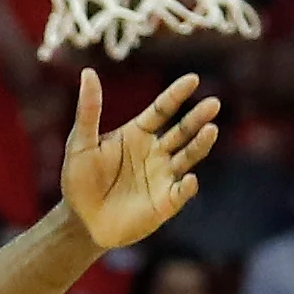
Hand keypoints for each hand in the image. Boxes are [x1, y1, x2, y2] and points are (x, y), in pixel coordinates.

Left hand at [55, 69, 220, 250]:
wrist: (81, 221)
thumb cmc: (80, 179)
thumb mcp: (81, 143)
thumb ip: (89, 111)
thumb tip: (88, 72)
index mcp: (138, 133)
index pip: (162, 109)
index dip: (177, 94)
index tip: (192, 79)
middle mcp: (156, 152)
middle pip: (182, 131)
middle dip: (197, 118)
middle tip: (213, 104)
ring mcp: (163, 176)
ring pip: (187, 157)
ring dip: (200, 145)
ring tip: (211, 130)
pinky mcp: (165, 203)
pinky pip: (180, 192)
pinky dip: (186, 187)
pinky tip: (190, 179)